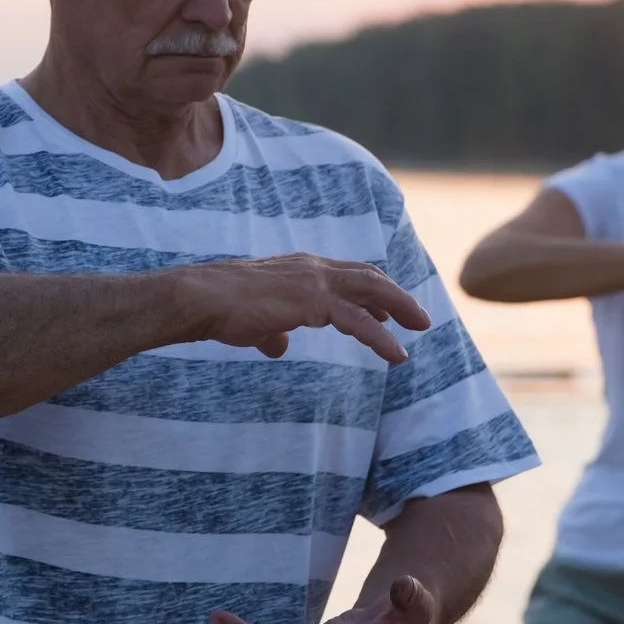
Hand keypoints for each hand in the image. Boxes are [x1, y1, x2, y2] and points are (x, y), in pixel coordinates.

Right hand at [174, 254, 430, 362]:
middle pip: (367, 276)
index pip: (347, 273)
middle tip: (419, 317)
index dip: (372, 290)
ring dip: (400, 307)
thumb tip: (278, 347)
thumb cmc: (222, 309)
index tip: (389, 309)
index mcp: (301, 269)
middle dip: (396, 295)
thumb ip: (272, 331)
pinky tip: (396, 354)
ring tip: (421, 327)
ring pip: (371, 290)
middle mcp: (312, 269)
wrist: (202, 300)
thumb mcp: (254, 320)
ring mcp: (314, 282)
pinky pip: (358, 320)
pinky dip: (381, 337)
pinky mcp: (313, 302)